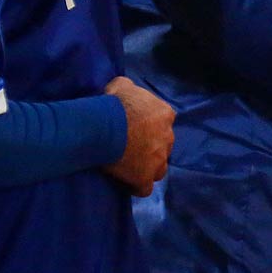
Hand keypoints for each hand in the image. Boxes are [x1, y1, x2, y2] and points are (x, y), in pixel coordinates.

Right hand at [104, 76, 174, 196]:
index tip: (135, 128)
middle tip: (131, 146)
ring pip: (159, 169)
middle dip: (151, 146)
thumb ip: (131, 89)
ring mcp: (158, 160)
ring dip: (148, 168)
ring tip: (131, 166)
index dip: (149, 126)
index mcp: (165, 114)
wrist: (104, 126)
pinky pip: (145, 188)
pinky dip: (136, 186)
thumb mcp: (122, 84)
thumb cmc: (113, 103)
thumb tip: (127, 91)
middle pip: (163, 145)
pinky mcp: (145, 178)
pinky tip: (126, 183)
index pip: (163, 121)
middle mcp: (167, 138)